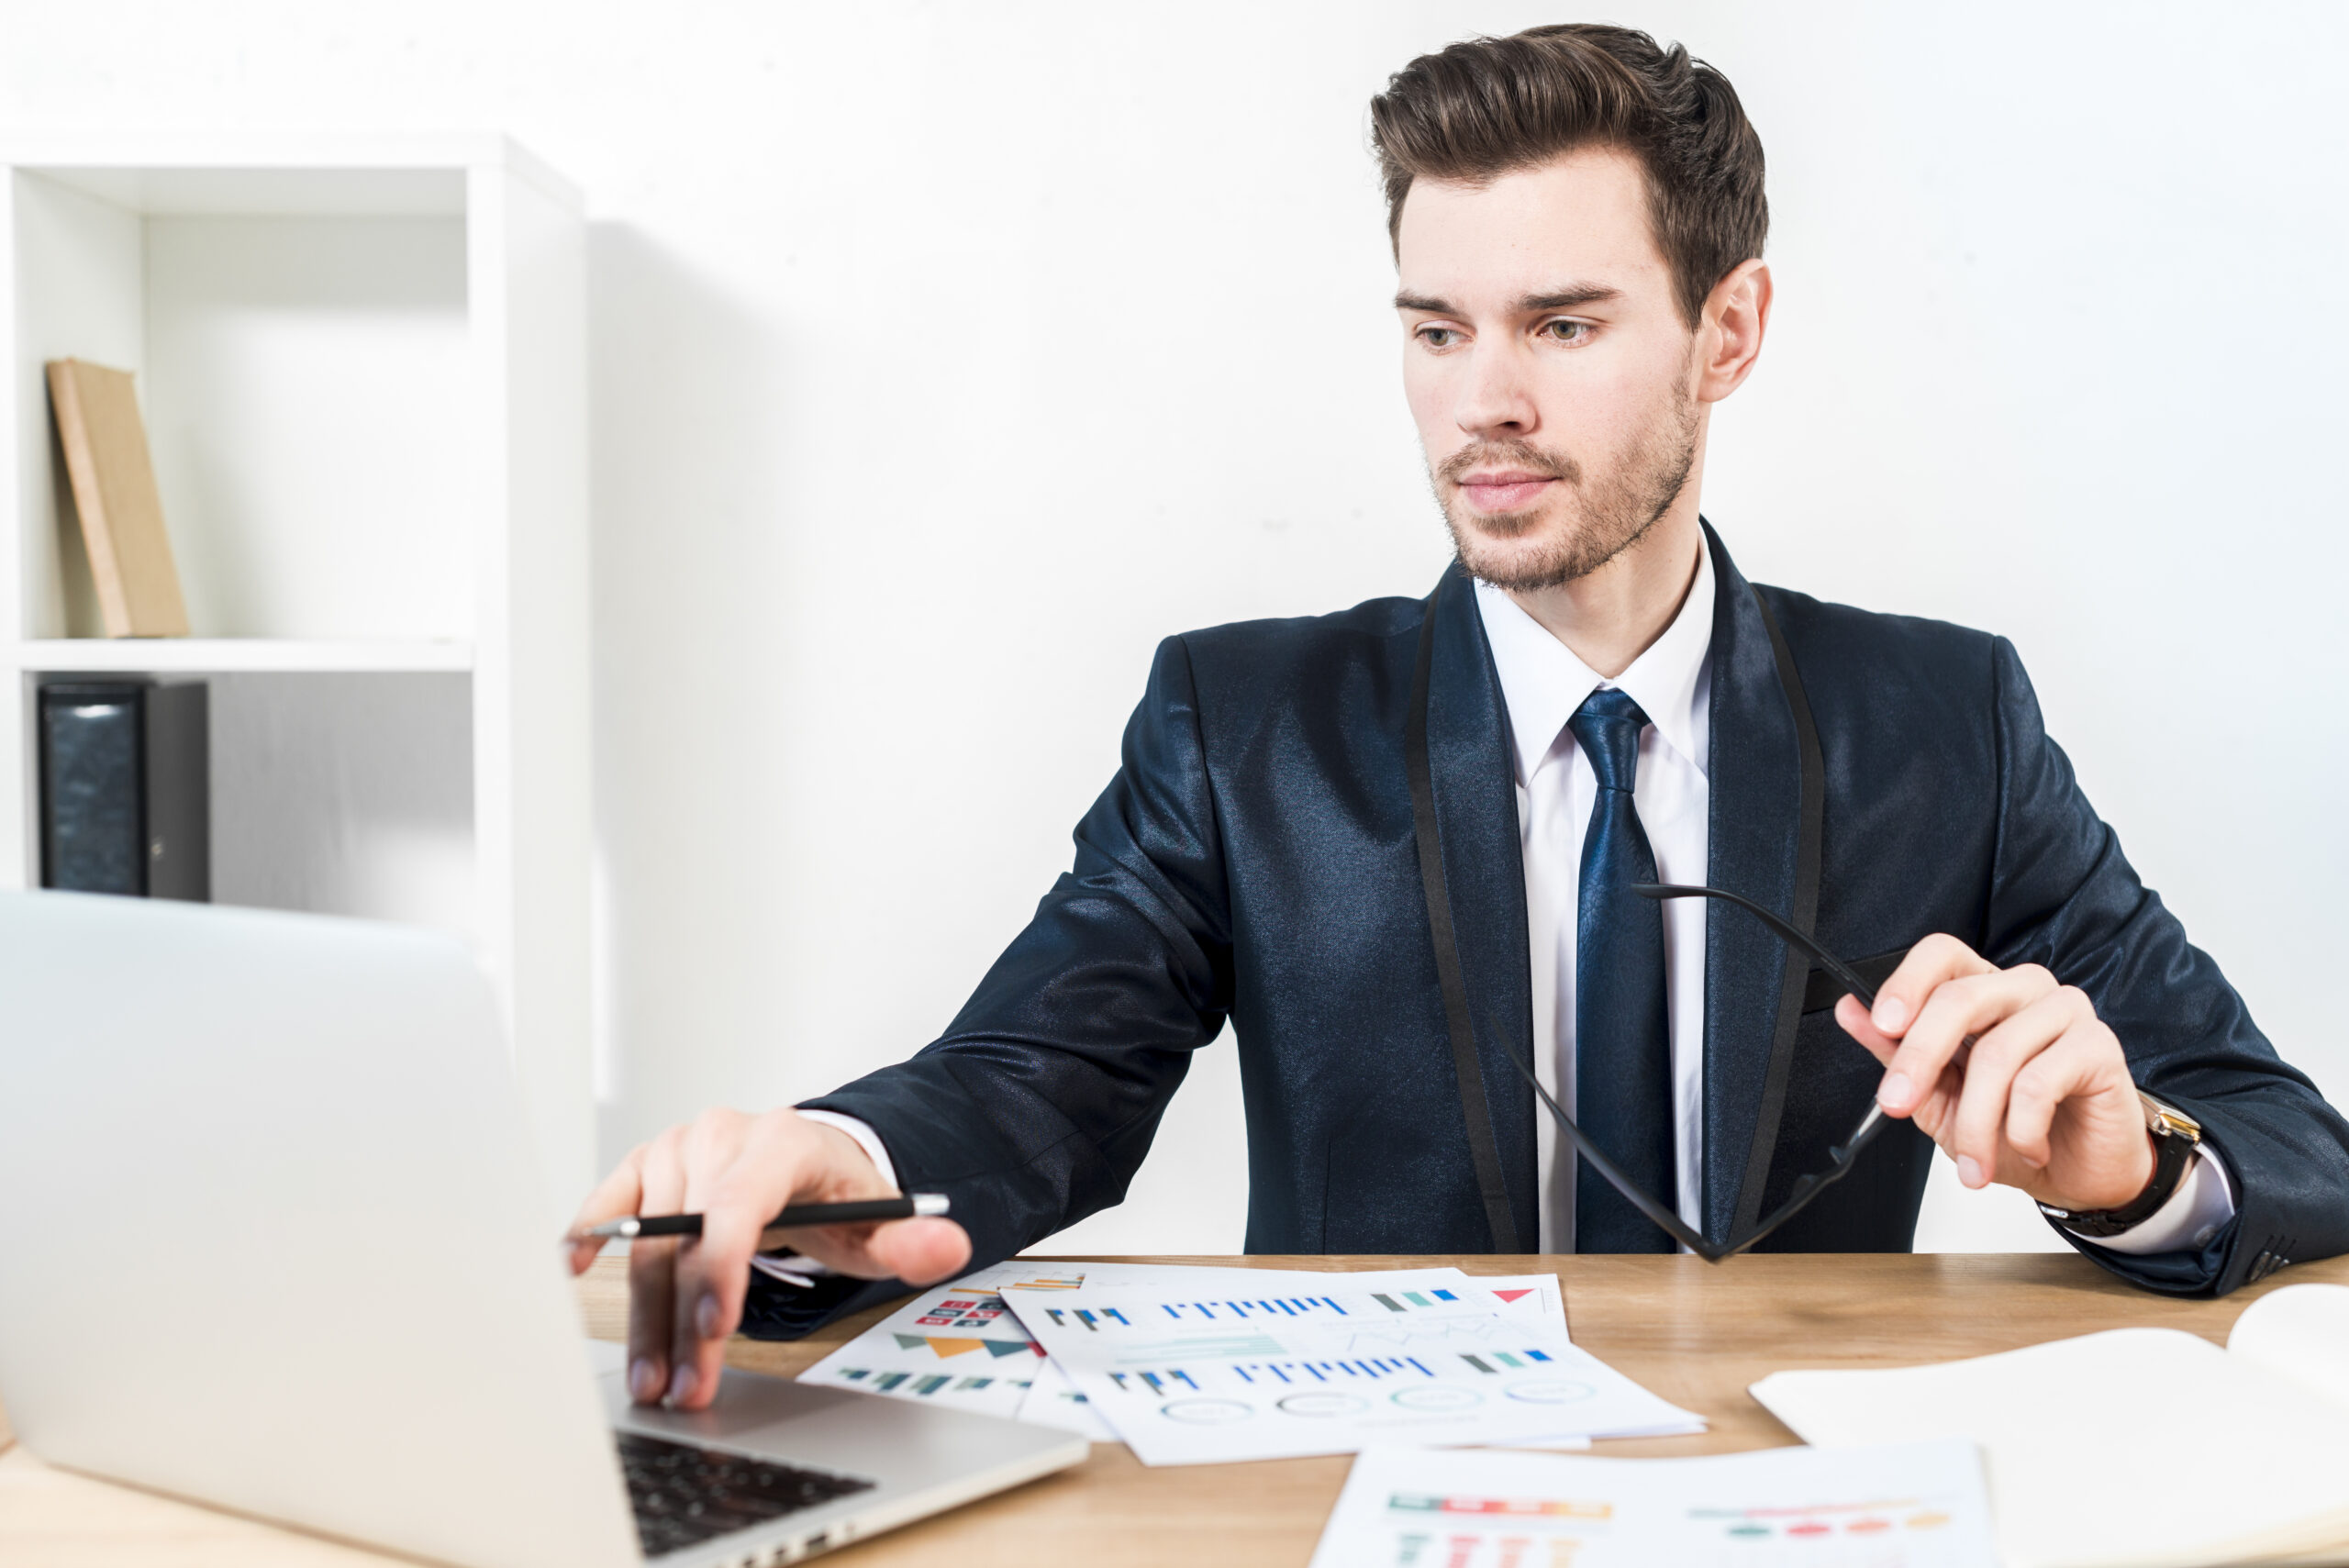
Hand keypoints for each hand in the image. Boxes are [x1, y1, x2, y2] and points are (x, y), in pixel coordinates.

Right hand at [566, 1108, 970, 1410]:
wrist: (806, 1158)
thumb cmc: (836, 1194)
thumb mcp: (880, 1221)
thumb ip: (912, 1241)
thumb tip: (946, 1245)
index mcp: (779, 1142)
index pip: (739, 1204)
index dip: (724, 1266)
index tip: (718, 1328)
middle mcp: (719, 1136)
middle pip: (687, 1237)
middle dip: (684, 1321)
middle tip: (685, 1388)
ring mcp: (676, 1149)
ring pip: (646, 1241)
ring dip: (645, 1315)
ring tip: (652, 1378)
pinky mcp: (644, 1166)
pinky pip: (608, 1202)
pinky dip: (587, 1236)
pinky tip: (572, 1275)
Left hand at [1834, 935, 2155, 1211]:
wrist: (2080, 1172)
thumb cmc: (2013, 1128)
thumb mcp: (1939, 1097)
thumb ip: (1895, 1052)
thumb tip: (1850, 1011)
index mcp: (1982, 990)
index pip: (1941, 954)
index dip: (1907, 983)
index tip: (1882, 1025)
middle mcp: (2023, 989)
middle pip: (1960, 998)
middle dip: (1918, 1058)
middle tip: (1897, 1104)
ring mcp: (2065, 1011)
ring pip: (1996, 1053)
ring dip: (1975, 1121)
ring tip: (1974, 1160)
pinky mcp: (2098, 1046)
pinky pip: (2039, 1082)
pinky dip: (2020, 1128)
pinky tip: (2027, 1147)